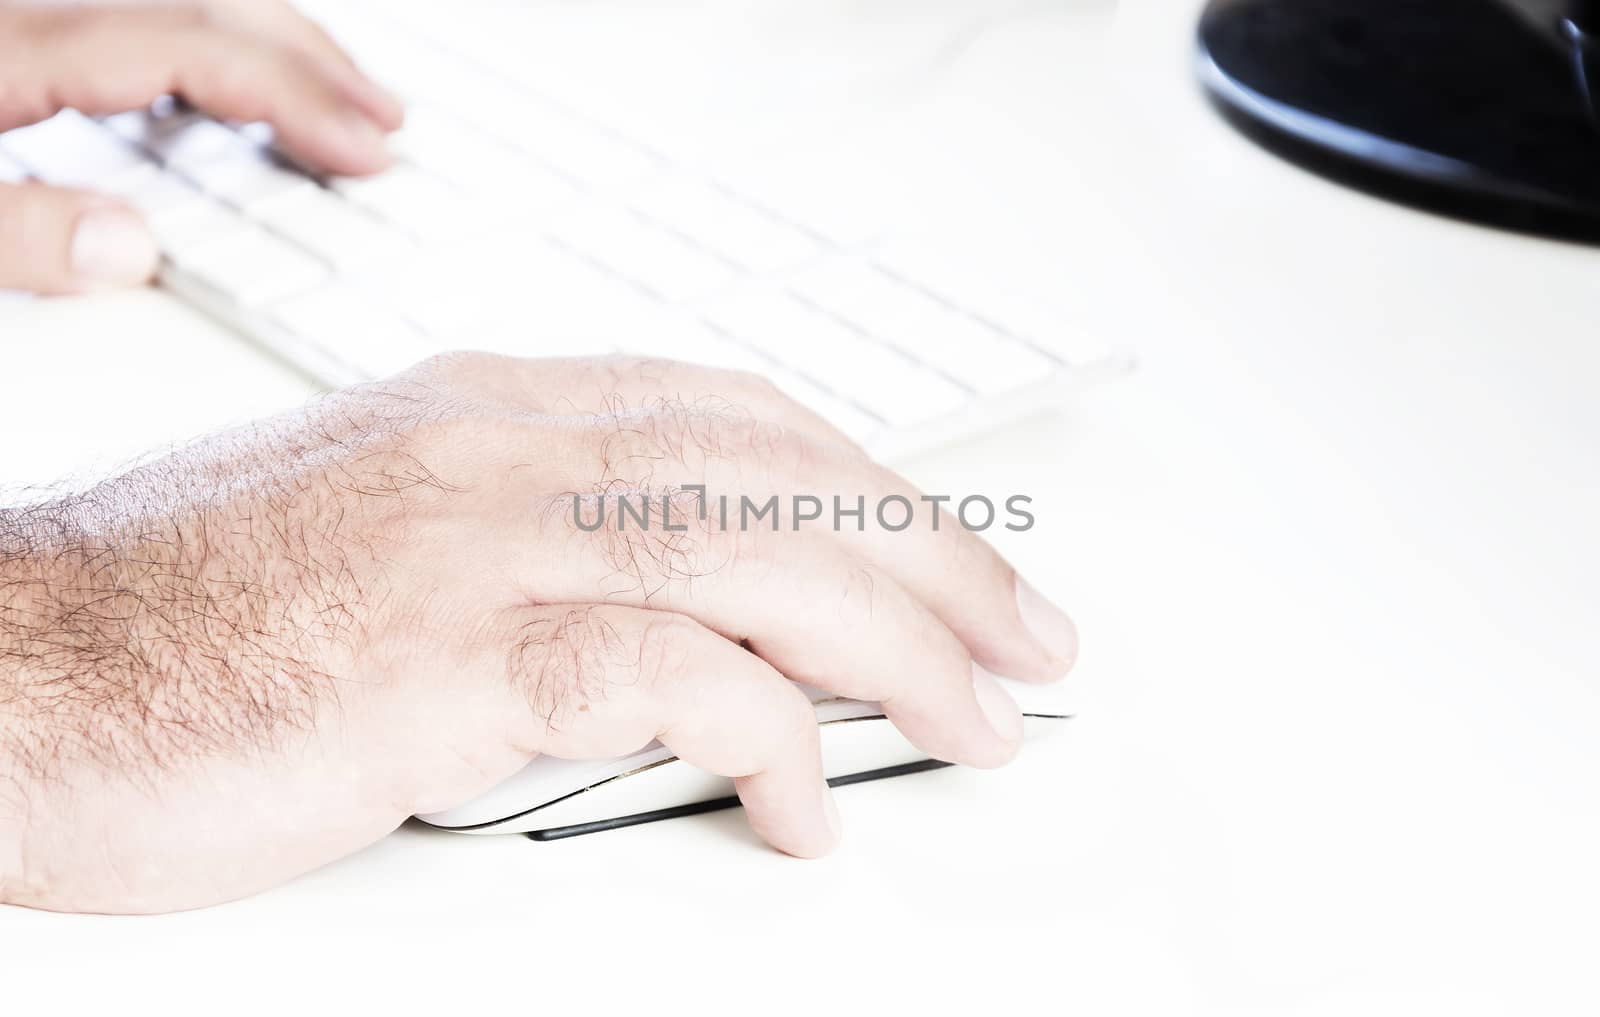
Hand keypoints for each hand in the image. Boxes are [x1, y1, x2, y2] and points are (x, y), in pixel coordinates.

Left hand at [0, 0, 400, 293]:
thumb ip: (20, 235)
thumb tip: (127, 250)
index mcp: (12, 49)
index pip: (191, 47)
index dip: (294, 95)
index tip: (362, 147)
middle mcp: (28, 21)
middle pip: (205, 6)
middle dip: (311, 61)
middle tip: (384, 119)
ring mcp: (25, 28)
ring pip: (178, 8)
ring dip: (271, 49)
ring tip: (334, 99)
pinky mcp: (16, 49)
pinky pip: (140, 30)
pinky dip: (212, 56)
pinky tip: (228, 102)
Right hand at [0, 354, 1077, 913]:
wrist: (15, 670)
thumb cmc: (186, 617)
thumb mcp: (385, 537)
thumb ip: (529, 541)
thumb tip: (669, 614)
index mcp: (493, 410)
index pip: (740, 415)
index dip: (868, 478)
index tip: (945, 547)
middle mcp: (503, 451)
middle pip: (784, 475)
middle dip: (933, 556)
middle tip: (1022, 635)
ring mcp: (479, 544)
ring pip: (760, 560)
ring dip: (899, 643)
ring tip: (981, 715)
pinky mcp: (446, 662)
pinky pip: (663, 680)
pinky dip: (765, 738)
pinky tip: (808, 801)